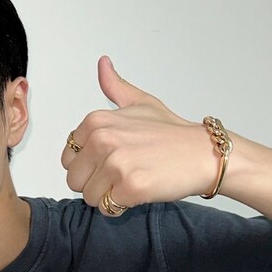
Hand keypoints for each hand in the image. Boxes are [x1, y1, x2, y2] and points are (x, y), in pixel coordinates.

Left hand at [61, 56, 216, 215]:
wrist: (203, 154)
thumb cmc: (172, 133)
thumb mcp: (140, 103)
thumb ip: (115, 87)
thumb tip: (103, 63)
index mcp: (96, 121)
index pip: (68, 159)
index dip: (88, 166)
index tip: (111, 160)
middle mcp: (102, 139)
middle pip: (75, 180)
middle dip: (95, 183)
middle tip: (122, 174)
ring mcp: (116, 162)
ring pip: (89, 197)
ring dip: (108, 196)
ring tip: (132, 181)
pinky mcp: (130, 186)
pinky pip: (107, 208)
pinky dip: (121, 206)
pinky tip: (139, 191)